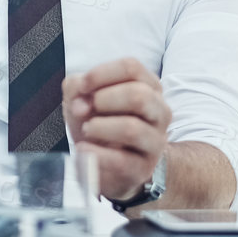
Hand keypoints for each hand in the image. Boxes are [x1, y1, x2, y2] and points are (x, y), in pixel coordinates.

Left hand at [63, 57, 169, 201]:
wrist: (113, 165)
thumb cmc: (102, 124)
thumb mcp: (86, 98)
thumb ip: (78, 89)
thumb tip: (81, 104)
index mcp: (149, 87)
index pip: (132, 68)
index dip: (101, 74)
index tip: (82, 86)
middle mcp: (159, 112)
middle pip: (138, 95)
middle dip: (104, 100)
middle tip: (85, 110)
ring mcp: (155, 142)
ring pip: (132, 129)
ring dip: (100, 127)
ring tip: (86, 129)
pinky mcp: (142, 168)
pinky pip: (121, 160)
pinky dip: (96, 154)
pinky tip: (83, 149)